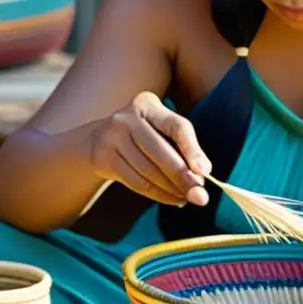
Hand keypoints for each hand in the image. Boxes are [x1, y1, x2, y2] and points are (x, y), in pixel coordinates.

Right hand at [89, 91, 211, 206]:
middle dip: (184, 177)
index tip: (205, 171)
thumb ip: (181, 147)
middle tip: (201, 196)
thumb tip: (201, 175)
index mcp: (147, 104)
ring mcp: (112, 138)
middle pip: (161, 152)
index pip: (176, 126)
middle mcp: (127, 118)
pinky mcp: (103, 158)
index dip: (193, 149)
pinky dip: (158, 195)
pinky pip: (136, 182)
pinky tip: (173, 199)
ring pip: (148, 171)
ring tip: (187, 198)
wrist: (97, 138)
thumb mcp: (159, 129)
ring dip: (172, 189)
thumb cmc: (142, 135)